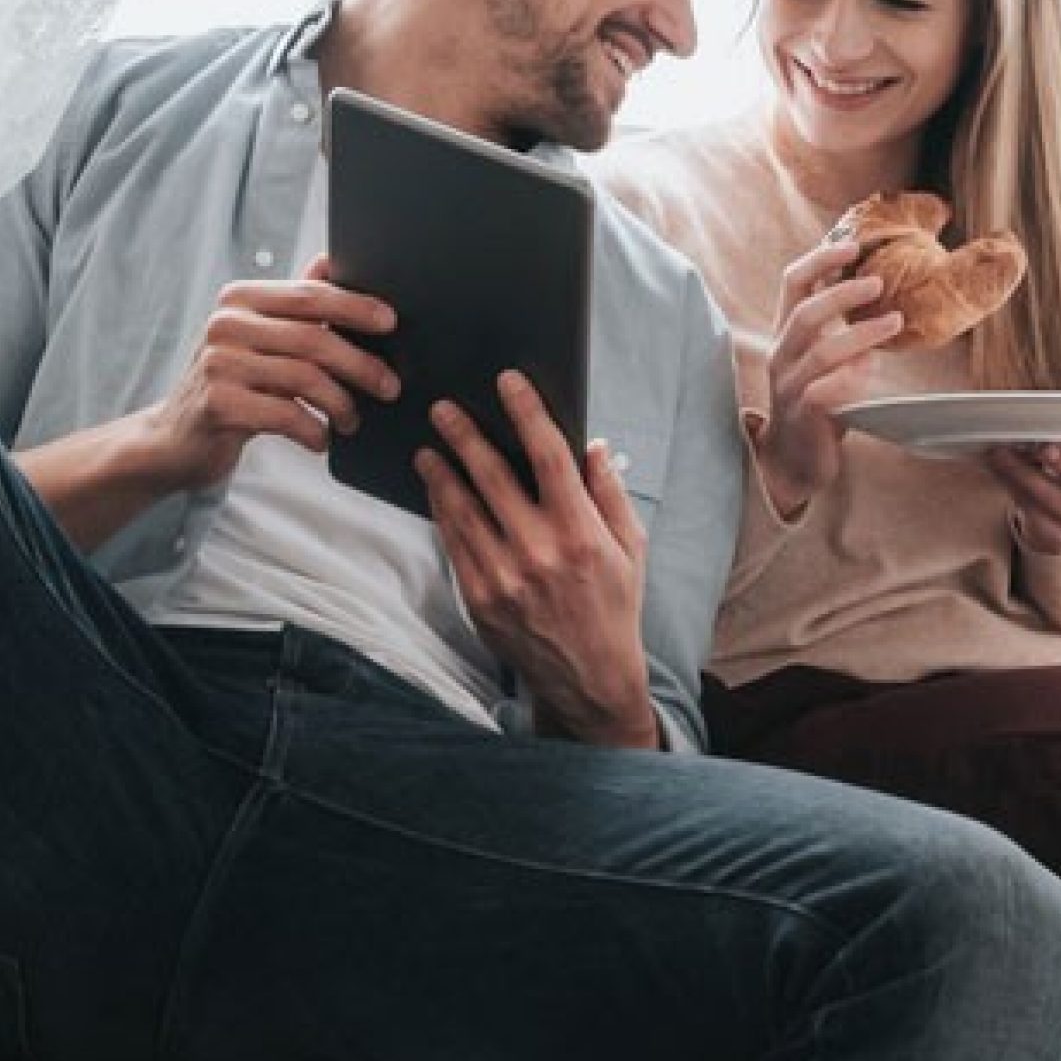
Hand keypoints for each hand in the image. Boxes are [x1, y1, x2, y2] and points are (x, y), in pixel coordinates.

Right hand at [130, 255, 400, 494]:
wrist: (174, 438)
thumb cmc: (229, 386)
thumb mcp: (256, 338)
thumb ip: (292, 304)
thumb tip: (331, 260)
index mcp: (239, 299)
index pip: (310, 295)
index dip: (355, 306)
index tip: (390, 322)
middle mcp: (226, 324)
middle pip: (314, 338)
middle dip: (362, 364)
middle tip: (390, 386)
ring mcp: (218, 363)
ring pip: (306, 378)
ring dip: (341, 404)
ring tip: (352, 421)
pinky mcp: (218, 404)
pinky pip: (286, 415)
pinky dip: (314, 431)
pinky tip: (321, 440)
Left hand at [417, 371, 658, 747]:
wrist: (588, 678)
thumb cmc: (614, 607)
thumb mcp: (631, 549)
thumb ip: (610, 494)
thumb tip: (592, 445)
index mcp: (582, 534)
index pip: (549, 456)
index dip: (526, 412)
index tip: (508, 382)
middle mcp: (539, 553)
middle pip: (492, 475)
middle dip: (465, 435)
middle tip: (443, 409)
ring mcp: (504, 577)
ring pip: (462, 508)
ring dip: (441, 471)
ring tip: (429, 447)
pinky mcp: (480, 598)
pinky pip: (453, 543)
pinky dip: (442, 511)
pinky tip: (437, 492)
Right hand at [753, 233, 902, 519]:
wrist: (795, 459)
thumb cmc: (817, 400)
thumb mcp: (823, 355)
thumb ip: (838, 325)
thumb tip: (875, 284)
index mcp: (786, 332)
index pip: (792, 283)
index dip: (820, 260)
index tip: (852, 245)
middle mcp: (781, 354)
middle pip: (804, 313)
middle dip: (842, 294)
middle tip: (879, 283)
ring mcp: (788, 386)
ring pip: (819, 351)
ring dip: (860, 333)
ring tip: (894, 321)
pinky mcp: (802, 415)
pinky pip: (825, 391)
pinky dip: (853, 377)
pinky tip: (873, 368)